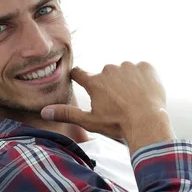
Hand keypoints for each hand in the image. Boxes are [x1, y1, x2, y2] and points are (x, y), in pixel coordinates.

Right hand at [41, 62, 174, 153]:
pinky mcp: (146, 67)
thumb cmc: (118, 125)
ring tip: (134, 100)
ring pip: (124, 72)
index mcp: (95, 82)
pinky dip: (143, 79)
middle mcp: (109, 70)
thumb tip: (44, 111)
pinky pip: (142, 70)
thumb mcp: (90, 121)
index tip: (81, 81)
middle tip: (119, 104)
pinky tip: (145, 93)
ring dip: (127, 82)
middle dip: (110, 86)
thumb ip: (67, 114)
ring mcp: (129, 67)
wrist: (147, 123)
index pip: (79, 73)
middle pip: (106, 75)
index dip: (79, 77)